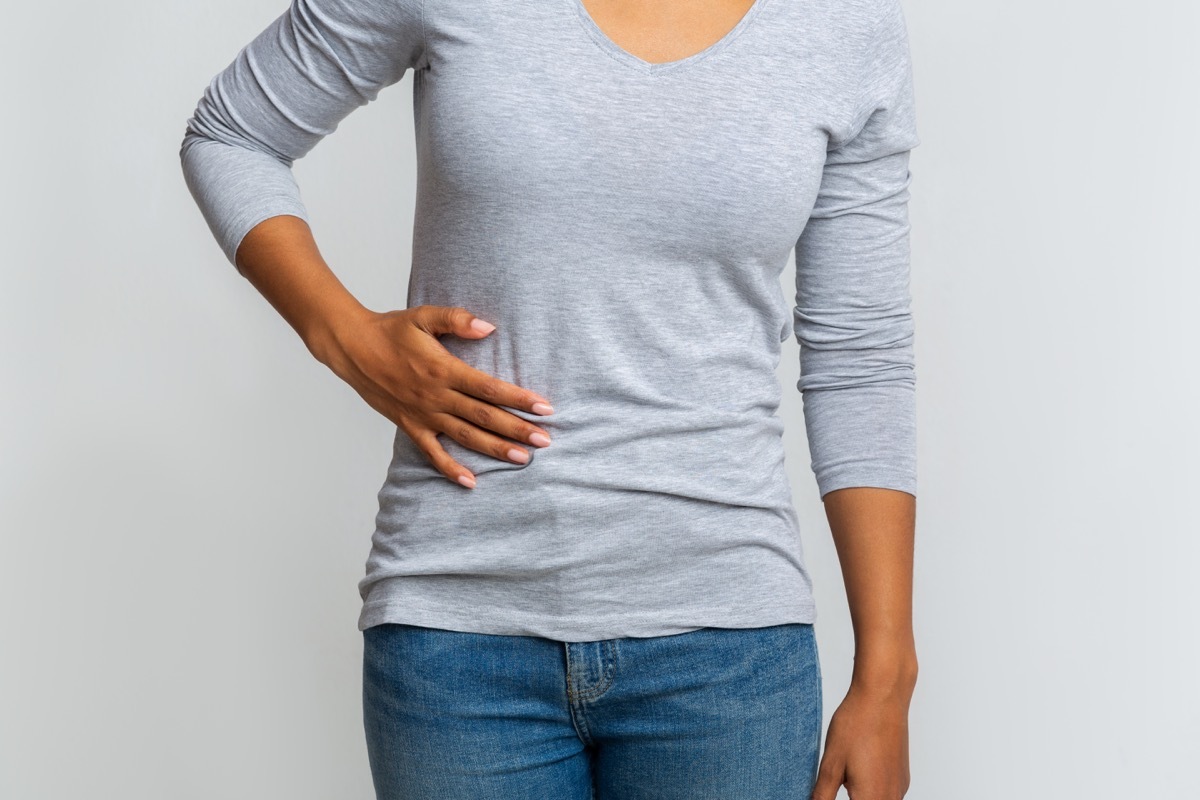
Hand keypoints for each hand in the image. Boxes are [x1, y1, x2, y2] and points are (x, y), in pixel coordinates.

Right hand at [311, 304, 553, 487]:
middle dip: (517, 430)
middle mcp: (436, 397)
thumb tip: (489, 327)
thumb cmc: (391, 329)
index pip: (489, 388)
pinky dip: (450, 469)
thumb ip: (457, 320)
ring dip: (494, 449)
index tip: (544, 407)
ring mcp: (423, 415)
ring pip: (465, 437)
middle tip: (545, 441)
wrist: (352, 348)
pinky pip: (432, 453)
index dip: (519, 399)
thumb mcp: (424, 316)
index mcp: (444, 370)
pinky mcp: (410, 426)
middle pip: (484, 417)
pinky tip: (471, 482)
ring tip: (523, 459)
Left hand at [812, 678, 913, 799]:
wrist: (883, 697)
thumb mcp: (830, 764)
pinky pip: (885, 794)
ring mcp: (899, 789)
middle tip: (838, 780)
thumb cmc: (856, 726)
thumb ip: (822, 795)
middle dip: (848, 798)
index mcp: (872, 799)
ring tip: (845, 775)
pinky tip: (857, 769)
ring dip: (859, 796)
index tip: (826, 793)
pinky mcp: (902, 778)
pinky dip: (870, 790)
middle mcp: (891, 798)